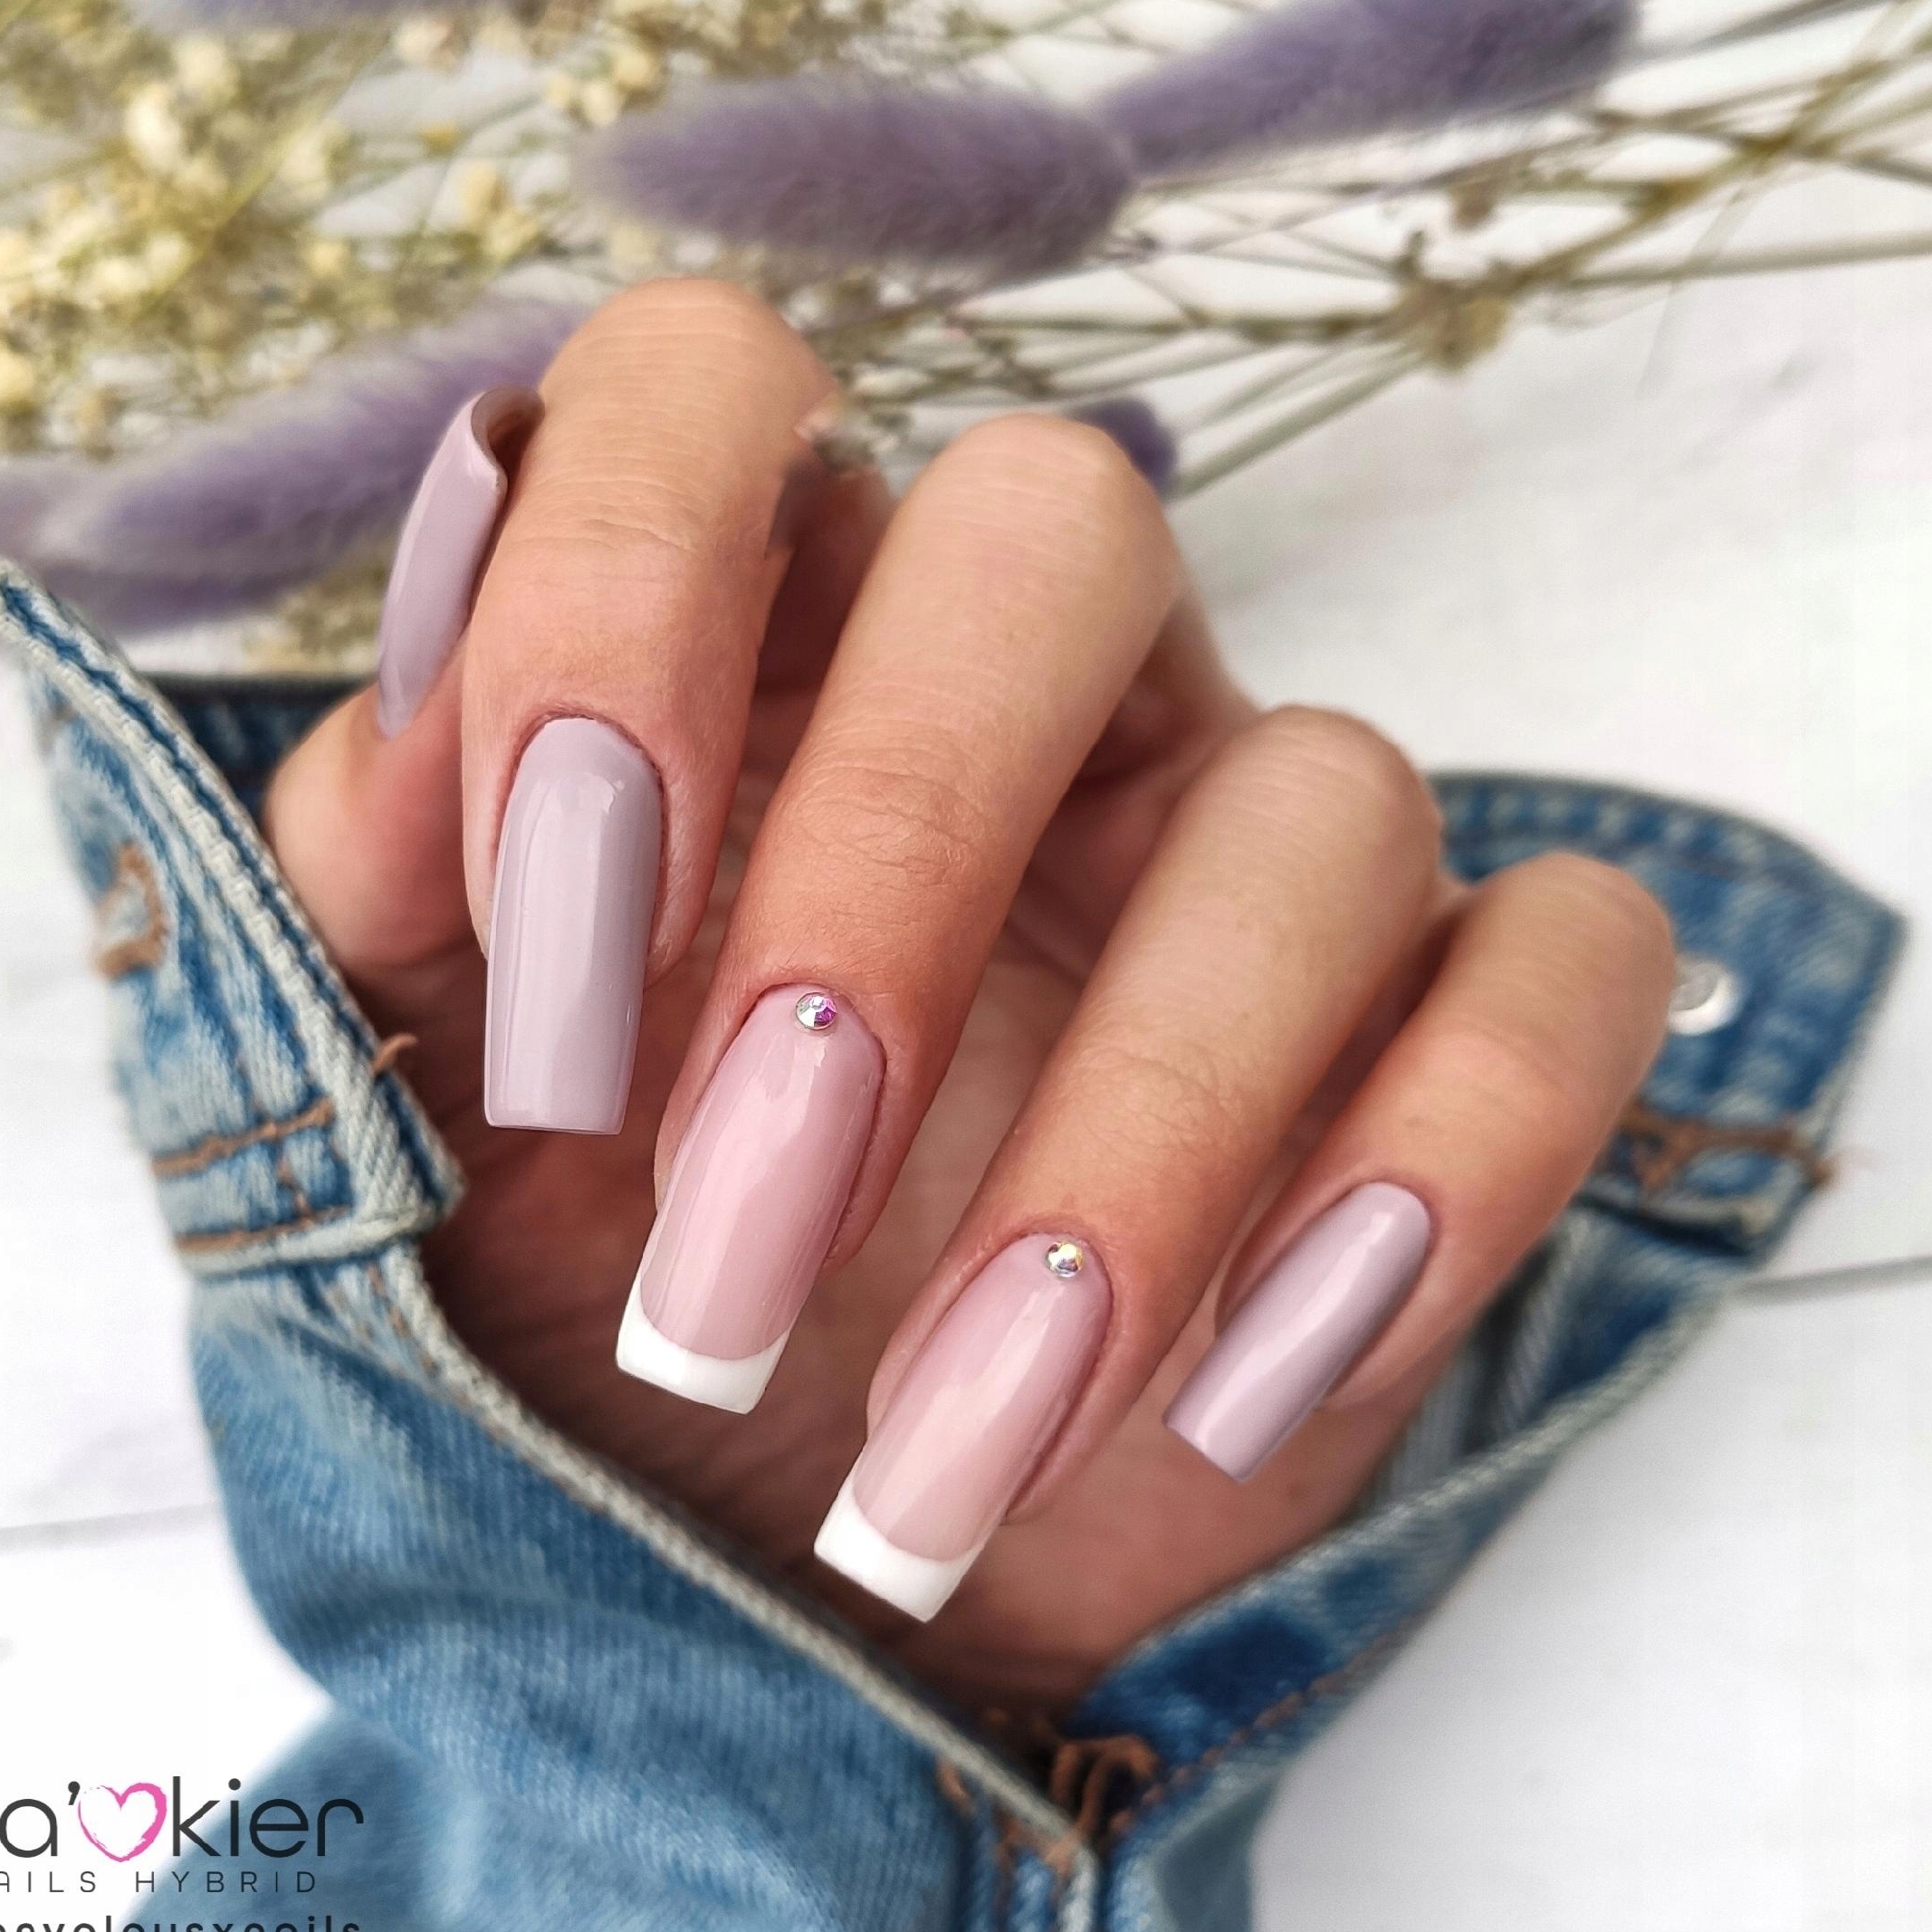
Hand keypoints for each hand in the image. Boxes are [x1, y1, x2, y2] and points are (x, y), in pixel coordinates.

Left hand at [264, 280, 1673, 1711]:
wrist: (791, 1542)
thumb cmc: (594, 1294)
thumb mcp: (429, 1110)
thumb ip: (372, 901)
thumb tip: (405, 749)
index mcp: (755, 645)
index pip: (713, 389)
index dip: (624, 597)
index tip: (562, 961)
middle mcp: (1030, 693)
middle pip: (1061, 528)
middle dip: (891, 876)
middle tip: (736, 1239)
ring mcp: (1257, 847)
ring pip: (1327, 803)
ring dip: (1134, 1150)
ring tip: (953, 1444)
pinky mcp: (1443, 1025)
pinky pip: (1559, 978)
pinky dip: (1443, 1168)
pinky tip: (1243, 1386)